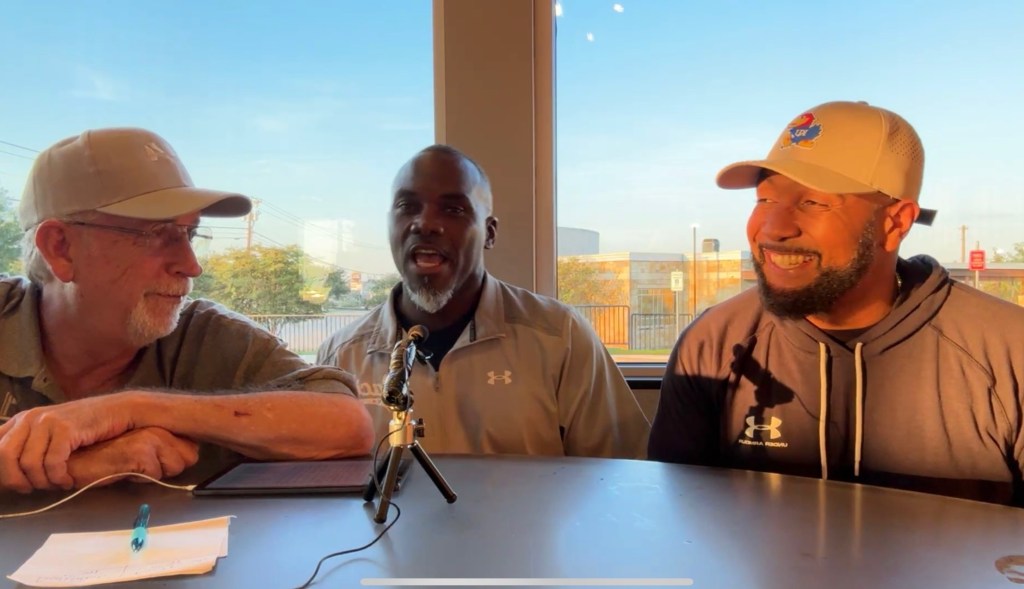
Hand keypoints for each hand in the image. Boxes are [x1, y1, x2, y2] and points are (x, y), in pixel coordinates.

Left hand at [0, 395, 135, 492]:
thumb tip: (10, 475)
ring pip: (29, 463)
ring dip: (43, 481)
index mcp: (22, 420)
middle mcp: (30, 418)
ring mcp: (47, 421)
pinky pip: (52, 462)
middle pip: (5, 456)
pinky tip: (68, 480)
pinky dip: (59, 477)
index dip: (2, 471)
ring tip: (57, 484)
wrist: (117, 411)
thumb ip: (30, 447)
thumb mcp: (50, 434)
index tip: (17, 485)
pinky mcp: (65, 428)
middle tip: (33, 489)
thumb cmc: (85, 427)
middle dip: (17, 480)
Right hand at [67, 427, 199, 487]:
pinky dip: (141, 478)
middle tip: (141, 466)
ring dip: (155, 474)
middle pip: (189, 458)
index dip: (176, 462)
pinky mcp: (140, 451)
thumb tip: (187, 458)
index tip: (154, 463)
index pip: (193, 449)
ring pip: (176, 466)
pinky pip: (156, 474)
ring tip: (131, 467)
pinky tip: (123, 470)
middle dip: (169, 469)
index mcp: (160, 426)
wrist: (76, 461)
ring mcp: (150, 437)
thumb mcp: (141, 452)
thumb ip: (165, 452)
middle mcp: (158, 428)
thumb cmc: (109, 459)